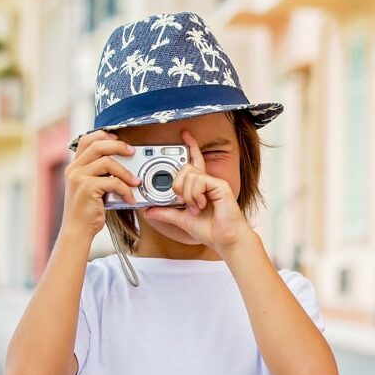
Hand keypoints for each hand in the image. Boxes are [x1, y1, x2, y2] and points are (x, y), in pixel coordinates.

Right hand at [61, 130, 142, 238]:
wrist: (77, 231)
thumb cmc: (88, 211)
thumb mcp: (92, 187)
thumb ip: (100, 173)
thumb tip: (122, 162)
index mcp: (75, 166)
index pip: (87, 140)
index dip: (104, 135)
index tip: (120, 140)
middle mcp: (74, 169)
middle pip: (98, 144)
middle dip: (119, 146)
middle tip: (133, 152)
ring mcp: (78, 178)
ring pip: (107, 162)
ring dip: (126, 172)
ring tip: (136, 182)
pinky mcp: (86, 188)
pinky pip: (113, 181)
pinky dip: (125, 189)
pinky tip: (130, 198)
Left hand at [142, 129, 251, 252]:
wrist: (225, 240)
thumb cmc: (210, 230)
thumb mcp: (181, 219)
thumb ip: (166, 212)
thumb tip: (149, 210)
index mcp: (200, 187)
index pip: (195, 162)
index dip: (191, 147)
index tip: (185, 135)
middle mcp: (208, 182)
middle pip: (186, 167)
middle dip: (177, 185)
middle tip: (182, 201)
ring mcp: (214, 183)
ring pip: (190, 174)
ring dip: (187, 194)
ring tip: (195, 206)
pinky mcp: (220, 186)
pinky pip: (199, 181)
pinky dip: (195, 195)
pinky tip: (201, 204)